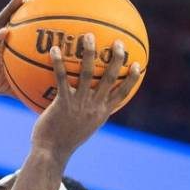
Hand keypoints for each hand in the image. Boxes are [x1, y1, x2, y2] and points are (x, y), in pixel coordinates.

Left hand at [31, 34, 142, 161]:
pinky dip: (58, 62)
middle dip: (117, 58)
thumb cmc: (63, 141)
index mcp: (102, 112)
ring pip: (89, 73)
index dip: (133, 78)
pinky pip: (62, 78)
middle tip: (118, 42)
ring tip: (88, 36)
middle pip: (112, 77)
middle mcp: (94, 106)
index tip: (138, 63)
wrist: (51, 153)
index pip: (123, 93)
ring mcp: (80, 103)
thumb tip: (88, 105)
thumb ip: (88, 114)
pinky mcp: (63, 102)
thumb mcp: (82, 128)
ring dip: (90, 53)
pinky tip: (54, 50)